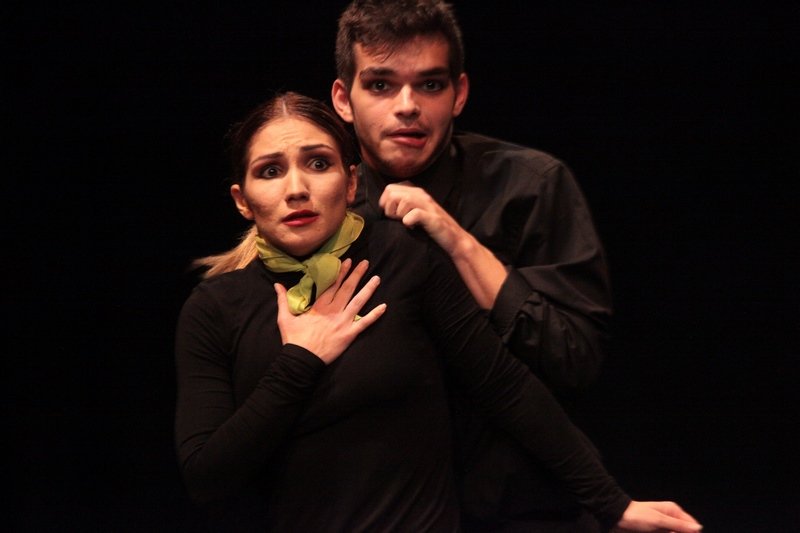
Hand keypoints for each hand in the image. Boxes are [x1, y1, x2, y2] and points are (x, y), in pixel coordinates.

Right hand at [274, 258, 386, 363]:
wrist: (301, 360)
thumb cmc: (293, 339)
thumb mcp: (284, 318)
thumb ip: (283, 300)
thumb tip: (277, 285)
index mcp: (320, 306)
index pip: (332, 285)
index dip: (341, 273)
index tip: (347, 262)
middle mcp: (334, 311)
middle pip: (347, 289)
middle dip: (356, 275)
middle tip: (365, 262)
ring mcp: (343, 322)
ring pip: (358, 302)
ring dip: (368, 289)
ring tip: (377, 278)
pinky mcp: (349, 334)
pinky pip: (364, 323)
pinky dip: (374, 315)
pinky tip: (384, 306)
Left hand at [380, 182, 506, 308]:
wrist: (454, 239)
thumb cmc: (431, 228)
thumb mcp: (416, 211)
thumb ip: (403, 205)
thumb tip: (384, 207)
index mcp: (416, 192)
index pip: (389, 188)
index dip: (385, 203)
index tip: (392, 216)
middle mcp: (422, 195)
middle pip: (392, 192)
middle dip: (389, 208)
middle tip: (397, 220)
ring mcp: (428, 205)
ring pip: (403, 200)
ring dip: (398, 214)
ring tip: (405, 224)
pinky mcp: (433, 218)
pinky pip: (414, 213)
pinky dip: (408, 221)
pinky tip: (412, 227)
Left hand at [614, 500, 701, 532]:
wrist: (618, 518)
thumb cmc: (637, 516)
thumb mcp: (659, 520)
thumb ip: (678, 525)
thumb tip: (698, 528)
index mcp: (673, 510)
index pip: (690, 524)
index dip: (691, 532)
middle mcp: (670, 518)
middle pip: (683, 531)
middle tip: (666, 532)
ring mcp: (663, 526)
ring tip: (658, 532)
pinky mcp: (657, 532)